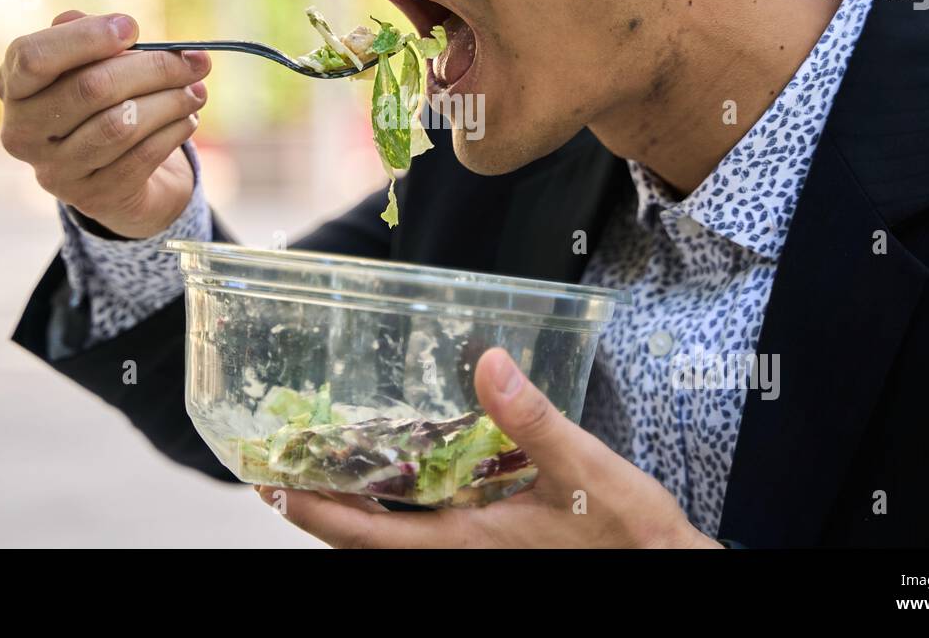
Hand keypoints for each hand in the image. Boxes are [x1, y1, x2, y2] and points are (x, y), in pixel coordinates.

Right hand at [0, 10, 211, 237]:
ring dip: (171, 101)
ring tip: (197, 90)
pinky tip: (189, 118)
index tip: (132, 27)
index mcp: (12, 88)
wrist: (114, 176)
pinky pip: (141, 156)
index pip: (32, 57)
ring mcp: (55, 171)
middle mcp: (22, 133)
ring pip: (121, 124)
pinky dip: (173, 131)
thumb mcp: (88, 65)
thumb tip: (121, 27)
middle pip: (90, 88)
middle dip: (153, 68)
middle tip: (197, 61)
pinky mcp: (92, 198)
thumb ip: (93, 39)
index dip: (85, 37)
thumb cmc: (100, 103)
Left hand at [254, 347, 722, 547]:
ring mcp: (473, 547)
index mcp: (463, 544)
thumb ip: (534, 419)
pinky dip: (397, 496)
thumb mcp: (582, 469)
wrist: (663, 565)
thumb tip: (488, 363)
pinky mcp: (492, 536)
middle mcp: (457, 550)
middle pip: (365, 536)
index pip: (365, 535)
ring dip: (353, 499)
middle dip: (317, 502)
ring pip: (393, 530)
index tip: (266, 482)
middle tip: (277, 460)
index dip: (309, 510)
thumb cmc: (625, 532)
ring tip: (321, 455)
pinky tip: (399, 460)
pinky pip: (426, 520)